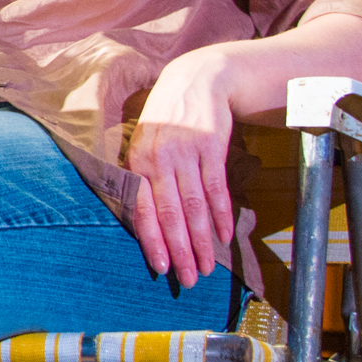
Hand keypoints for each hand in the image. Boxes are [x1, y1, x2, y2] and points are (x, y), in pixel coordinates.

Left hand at [126, 46, 240, 284]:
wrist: (196, 81)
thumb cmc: (165, 122)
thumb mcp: (144, 144)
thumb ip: (142, 178)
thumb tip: (141, 220)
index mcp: (136, 161)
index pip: (144, 209)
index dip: (152, 241)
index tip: (161, 269)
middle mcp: (158, 159)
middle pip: (171, 214)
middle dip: (180, 251)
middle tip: (187, 280)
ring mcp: (186, 153)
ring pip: (195, 206)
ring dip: (202, 240)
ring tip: (207, 266)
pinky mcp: (212, 147)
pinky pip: (216, 188)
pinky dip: (221, 214)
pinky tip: (224, 236)